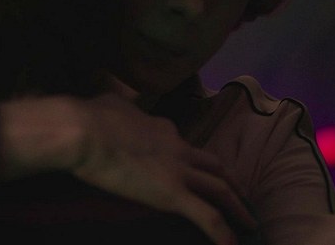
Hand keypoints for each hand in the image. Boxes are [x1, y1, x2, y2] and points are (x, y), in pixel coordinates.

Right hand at [0, 93, 255, 244]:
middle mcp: (177, 147)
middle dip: (230, 179)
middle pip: (213, 164)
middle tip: (241, 193)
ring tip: (249, 221)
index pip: (180, 140)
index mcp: (159, 127)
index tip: (188, 163)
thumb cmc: (89, 117)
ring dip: (238, 206)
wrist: (85, 131)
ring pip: (220, 189)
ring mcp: (178, 171)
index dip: (188, 154)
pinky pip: (207, 217)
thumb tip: (113, 103)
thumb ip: (118, 106)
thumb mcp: (109, 102)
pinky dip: (223, 232)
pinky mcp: (173, 194)